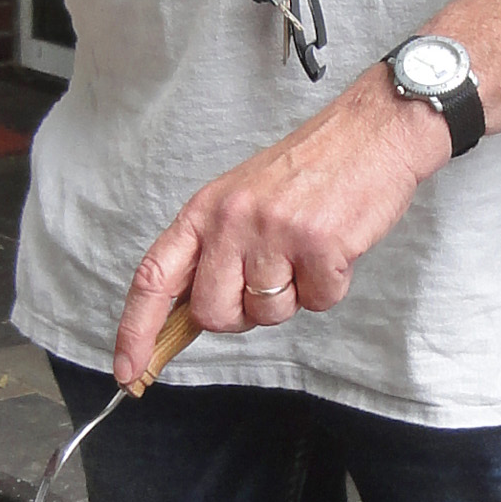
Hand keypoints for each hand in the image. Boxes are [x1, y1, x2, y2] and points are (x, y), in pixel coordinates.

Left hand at [114, 69, 449, 381]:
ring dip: (293, 296)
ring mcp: (274, 232)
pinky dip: (331, 285)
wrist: (371, 133)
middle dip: (241, 314)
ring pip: (268, 313)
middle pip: (213, 313)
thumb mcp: (241, 198)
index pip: (153, 278)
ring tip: (307, 251)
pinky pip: (319, 302)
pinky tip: (334, 248)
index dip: (136, 330)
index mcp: (205, 210)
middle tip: (270, 278)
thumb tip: (190, 311)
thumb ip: (214, 249)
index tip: (129, 369)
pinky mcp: (318, 244)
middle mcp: (231, 220)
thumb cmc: (309, 168)